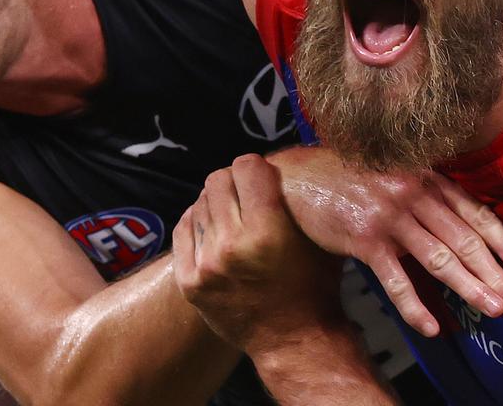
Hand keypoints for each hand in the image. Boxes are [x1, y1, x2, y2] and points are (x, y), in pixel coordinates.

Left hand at [173, 155, 345, 355]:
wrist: (295, 342)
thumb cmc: (315, 286)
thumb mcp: (319, 236)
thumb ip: (297, 199)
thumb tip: (277, 160)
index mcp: (267, 231)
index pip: (245, 166)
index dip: (256, 167)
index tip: (262, 176)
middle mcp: (231, 246)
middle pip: (218, 180)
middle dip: (234, 182)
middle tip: (247, 194)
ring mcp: (206, 266)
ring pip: (200, 203)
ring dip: (217, 205)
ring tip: (234, 218)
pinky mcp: (188, 282)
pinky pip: (183, 229)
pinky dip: (198, 224)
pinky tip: (215, 230)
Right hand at [271, 146, 502, 336]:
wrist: (297, 177)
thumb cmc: (348, 177)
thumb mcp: (395, 174)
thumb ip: (426, 194)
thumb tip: (461, 226)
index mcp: (426, 178)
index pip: (474, 212)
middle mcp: (413, 193)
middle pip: (464, 239)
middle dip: (494, 272)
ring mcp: (389, 217)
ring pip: (439, 259)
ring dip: (469, 288)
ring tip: (492, 310)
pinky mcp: (364, 240)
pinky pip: (396, 280)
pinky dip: (415, 306)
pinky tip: (431, 327)